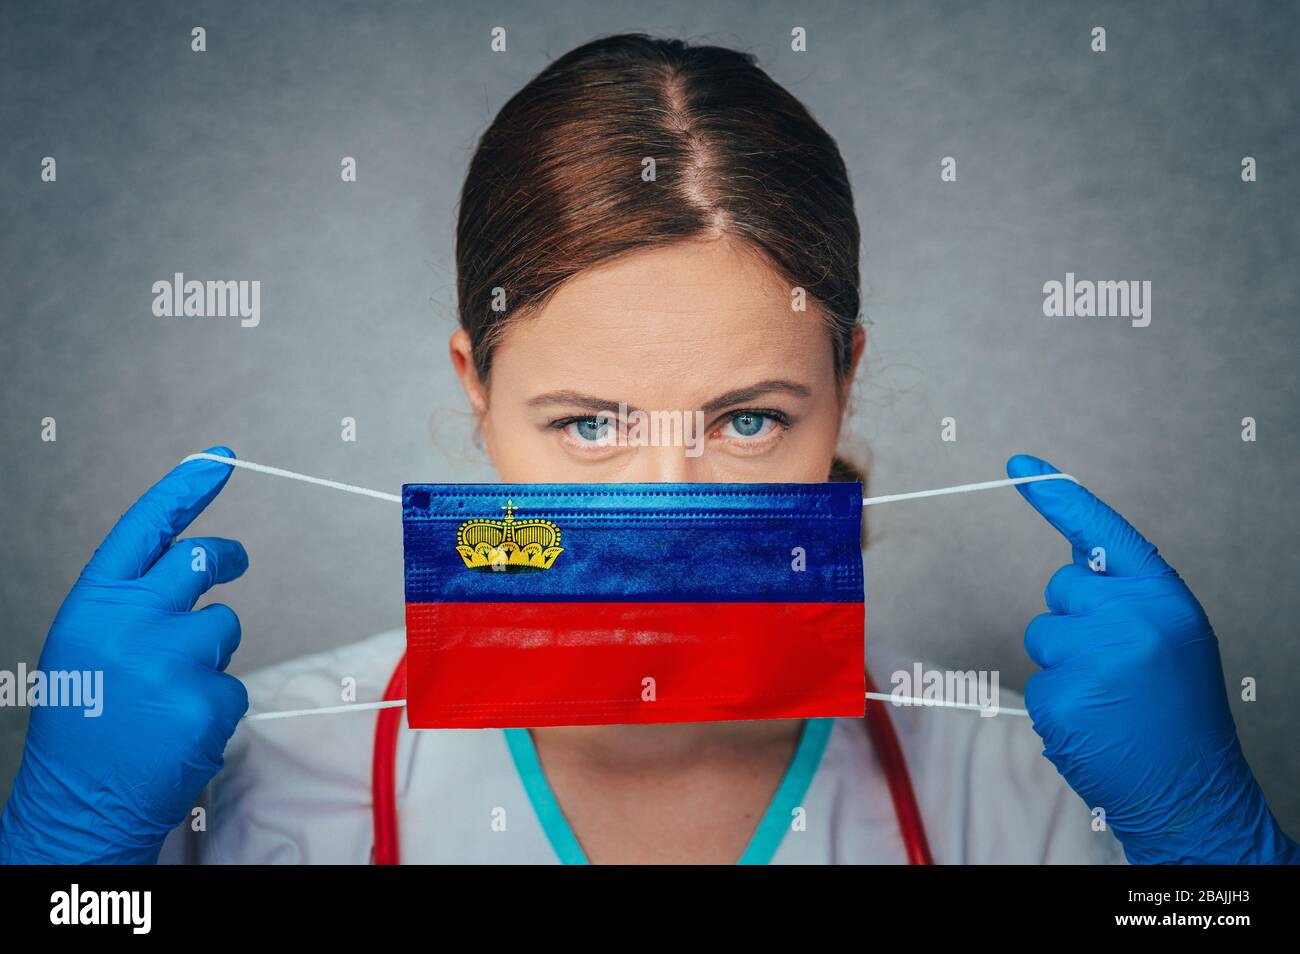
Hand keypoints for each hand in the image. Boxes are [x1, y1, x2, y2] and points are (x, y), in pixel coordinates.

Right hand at [0, 447, 248, 863]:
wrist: (77, 803)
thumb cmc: (85, 720)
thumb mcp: (89, 645)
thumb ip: (133, 601)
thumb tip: (196, 560)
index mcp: (94, 603)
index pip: (148, 527)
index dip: (186, 488)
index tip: (220, 458)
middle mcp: (130, 621)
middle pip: (202, 560)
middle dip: (226, 558)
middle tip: (235, 562)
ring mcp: (171, 659)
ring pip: (225, 626)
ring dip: (209, 654)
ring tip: (165, 695)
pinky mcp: (206, 699)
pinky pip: (234, 684)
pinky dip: (214, 705)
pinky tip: (177, 730)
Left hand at [1008, 454, 1297, 863]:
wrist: (1193, 790)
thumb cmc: (1179, 710)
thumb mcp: (1171, 636)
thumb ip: (1126, 595)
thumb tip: (1074, 556)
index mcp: (1162, 598)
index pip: (1102, 533)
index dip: (1058, 496)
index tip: (1019, 463)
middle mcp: (1130, 620)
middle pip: (1060, 589)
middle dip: (1075, 620)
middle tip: (1116, 665)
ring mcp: (1094, 659)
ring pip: (1042, 635)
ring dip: (1064, 663)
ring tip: (1109, 698)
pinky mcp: (1062, 698)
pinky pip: (1036, 680)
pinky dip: (1057, 702)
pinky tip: (1094, 722)